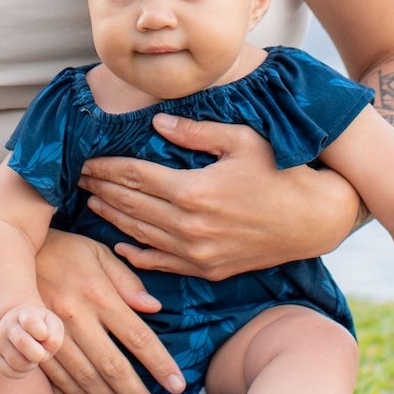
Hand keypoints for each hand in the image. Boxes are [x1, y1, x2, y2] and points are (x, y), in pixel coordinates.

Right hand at [0, 301, 65, 377]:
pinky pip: (10, 372)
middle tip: (41, 353)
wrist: (19, 326)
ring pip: (18, 362)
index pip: (31, 321)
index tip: (43, 334)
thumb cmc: (42, 327)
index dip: (42, 332)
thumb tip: (44, 352)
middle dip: (38, 354)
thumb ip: (54, 336)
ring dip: (31, 364)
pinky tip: (24, 362)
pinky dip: (22, 372)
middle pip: (22, 343)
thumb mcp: (53, 325)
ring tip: (33, 357)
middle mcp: (8, 324)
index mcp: (25, 313)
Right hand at [32, 231, 186, 393]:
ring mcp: (52, 332)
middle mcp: (76, 316)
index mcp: (97, 293)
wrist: (8, 252)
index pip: (137, 336)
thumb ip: (127, 281)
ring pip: (86, 377)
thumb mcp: (98, 253)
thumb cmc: (64, 251)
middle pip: (113, 365)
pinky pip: (59, 376)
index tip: (178, 386)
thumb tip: (154, 308)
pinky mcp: (34, 342)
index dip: (160, 364)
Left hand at [79, 117, 359, 280]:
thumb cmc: (281, 172)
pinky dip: (136, 255)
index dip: (108, 167)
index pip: (136, 177)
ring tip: (92, 201)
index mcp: (193, 191)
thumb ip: (195, 132)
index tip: (86, 159)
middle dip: (102, 189)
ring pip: (141, 235)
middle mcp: (190, 227)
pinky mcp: (208, 270)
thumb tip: (156, 123)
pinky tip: (120, 245)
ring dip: (113, 217)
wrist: (314, 220)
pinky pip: (162, 265)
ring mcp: (198, 253)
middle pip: (131, 205)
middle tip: (80, 177)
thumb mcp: (242, 140)